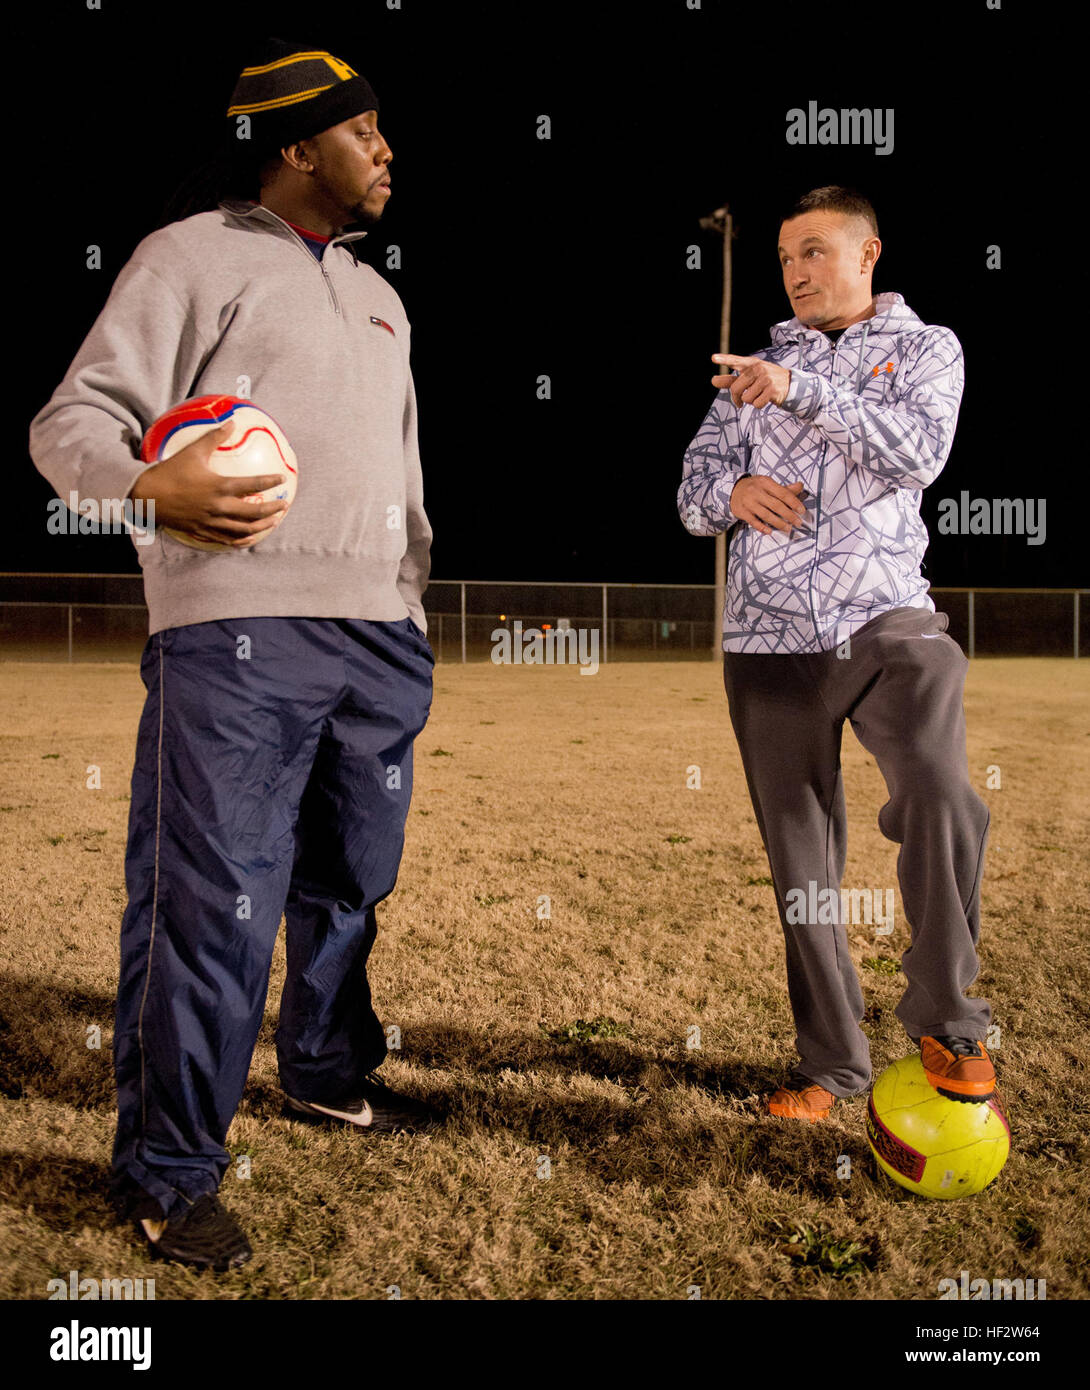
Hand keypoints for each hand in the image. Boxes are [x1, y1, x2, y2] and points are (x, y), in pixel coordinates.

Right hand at [130, 424, 288, 546]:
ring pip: (243, 529)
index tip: (282, 479)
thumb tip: (231, 422)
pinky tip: (250, 538)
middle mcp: (218, 506)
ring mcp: (211, 522)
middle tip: (284, 506)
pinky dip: (241, 540)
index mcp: (219, 486)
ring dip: (261, 527)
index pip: (253, 485)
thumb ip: (214, 437)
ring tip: (273, 522)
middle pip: (253, 512)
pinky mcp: (202, 531)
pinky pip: (226, 539)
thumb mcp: (193, 451)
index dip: (270, 482)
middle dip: (273, 510)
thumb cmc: (170, 471)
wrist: (147, 496)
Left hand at [712, 353, 790, 408]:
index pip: (735, 361)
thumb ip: (731, 380)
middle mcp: (758, 368)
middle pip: (736, 388)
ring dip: (751, 401)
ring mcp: (766, 378)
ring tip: (759, 394)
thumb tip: (713, 381)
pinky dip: (759, 405)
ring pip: (746, 398)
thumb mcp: (749, 377)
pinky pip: (756, 404)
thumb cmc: (766, 380)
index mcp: (751, 363)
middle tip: (741, 400)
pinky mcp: (772, 389)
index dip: (724, 360)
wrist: (790, 385)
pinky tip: (766, 398)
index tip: (713, 358)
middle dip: (737, 398)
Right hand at [730, 476, 807, 535]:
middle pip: (776, 505)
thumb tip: (800, 486)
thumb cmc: (754, 487)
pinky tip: (770, 531)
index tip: (802, 511)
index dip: (794, 503)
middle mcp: (756, 491)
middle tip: (798, 522)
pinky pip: (754, 522)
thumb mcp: (768, 483)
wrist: (733, 489)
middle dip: (789, 515)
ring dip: (779, 523)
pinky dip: (762, 528)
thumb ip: (784, 488)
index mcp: (765, 482)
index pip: (783, 493)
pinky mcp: (742, 512)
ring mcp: (748, 502)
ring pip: (766, 515)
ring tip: (788, 528)